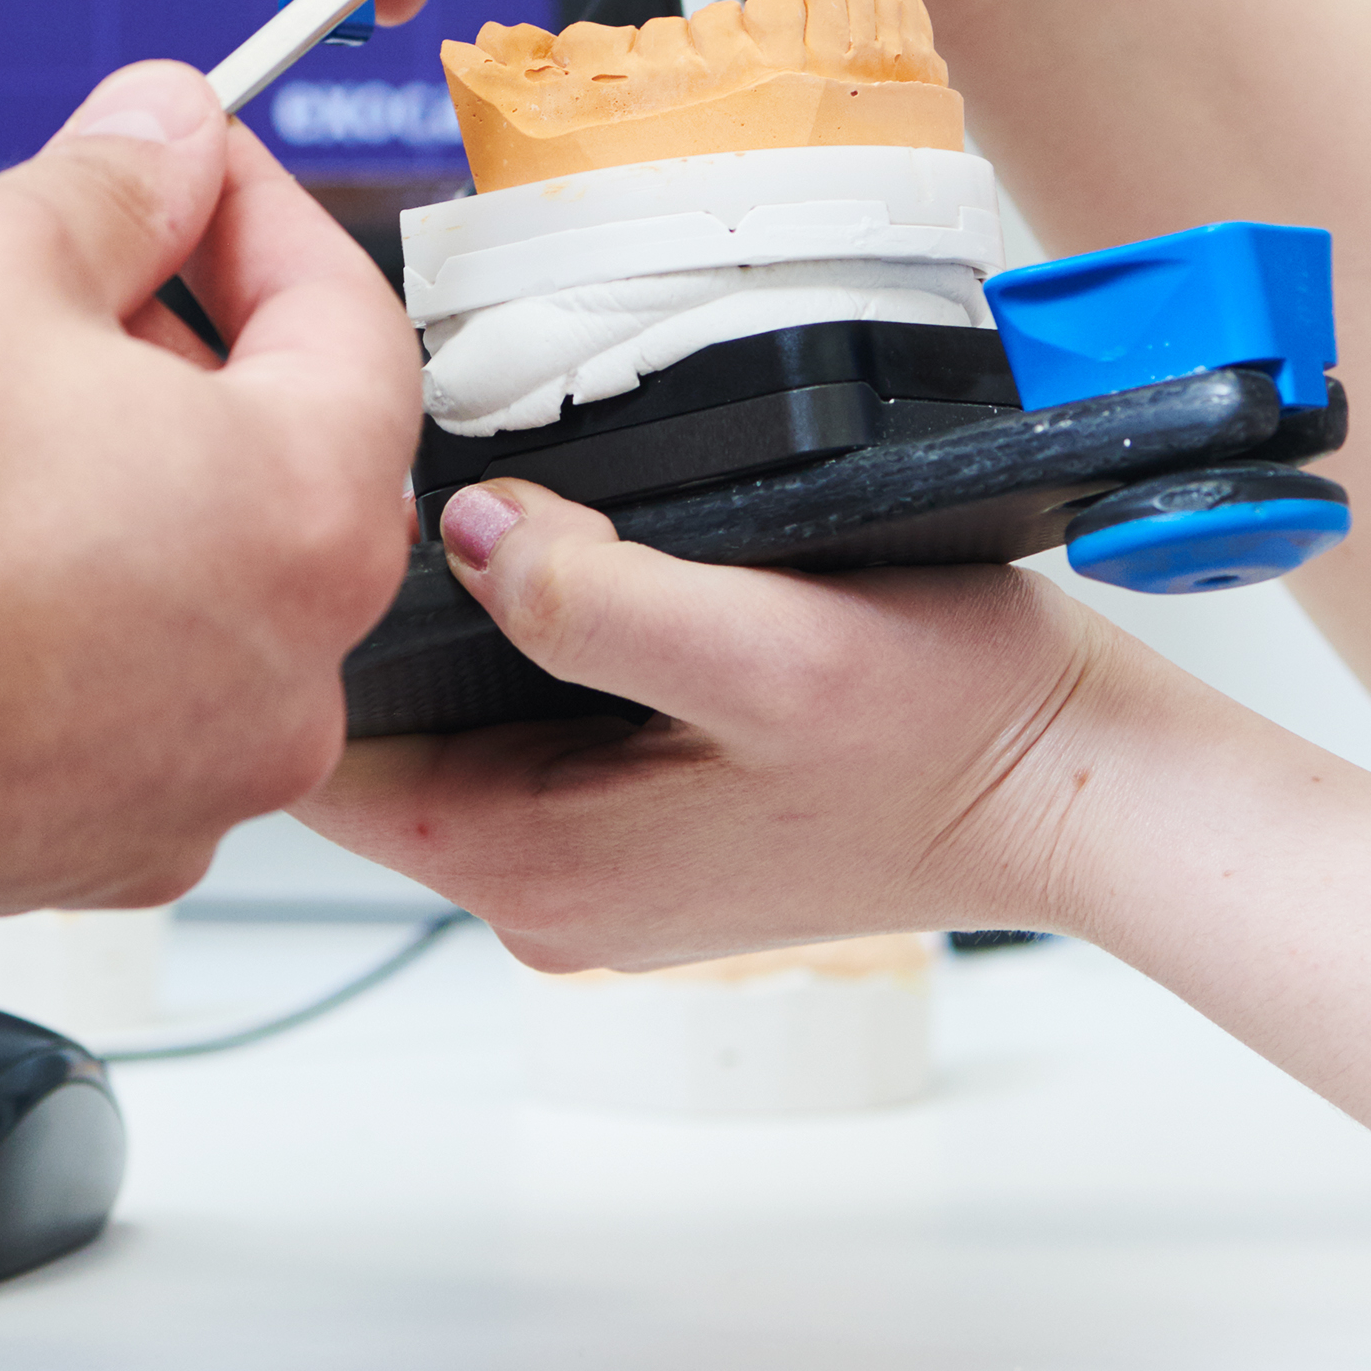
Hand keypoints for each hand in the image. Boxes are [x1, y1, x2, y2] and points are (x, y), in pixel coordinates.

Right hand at [0, 60, 426, 929]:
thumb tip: (161, 143)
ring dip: (21, 424)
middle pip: (219, 428)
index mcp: (313, 516)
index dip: (242, 202)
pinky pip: (64, 666)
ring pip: (129, 545)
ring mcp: (177, 781)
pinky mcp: (64, 849)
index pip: (342, 314)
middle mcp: (283, 675)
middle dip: (74, 298)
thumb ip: (108, 185)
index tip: (166, 155)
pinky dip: (0, 573)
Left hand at [309, 477, 1181, 961]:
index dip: (294, 636)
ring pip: (448, 739)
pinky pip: (528, 744)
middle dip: (359, 624)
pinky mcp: (647, 840)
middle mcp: (546, 895)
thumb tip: (465, 531)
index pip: (320, 766)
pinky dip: (522, 660)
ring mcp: (596, 875)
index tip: (304, 514)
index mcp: (538, 863)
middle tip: (370, 476)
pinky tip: (566, 575)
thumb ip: (595, 595)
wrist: (1076, 793)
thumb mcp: (767, 640)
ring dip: (447, 635)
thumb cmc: (948, 728)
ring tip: (465, 509)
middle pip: (374, 749)